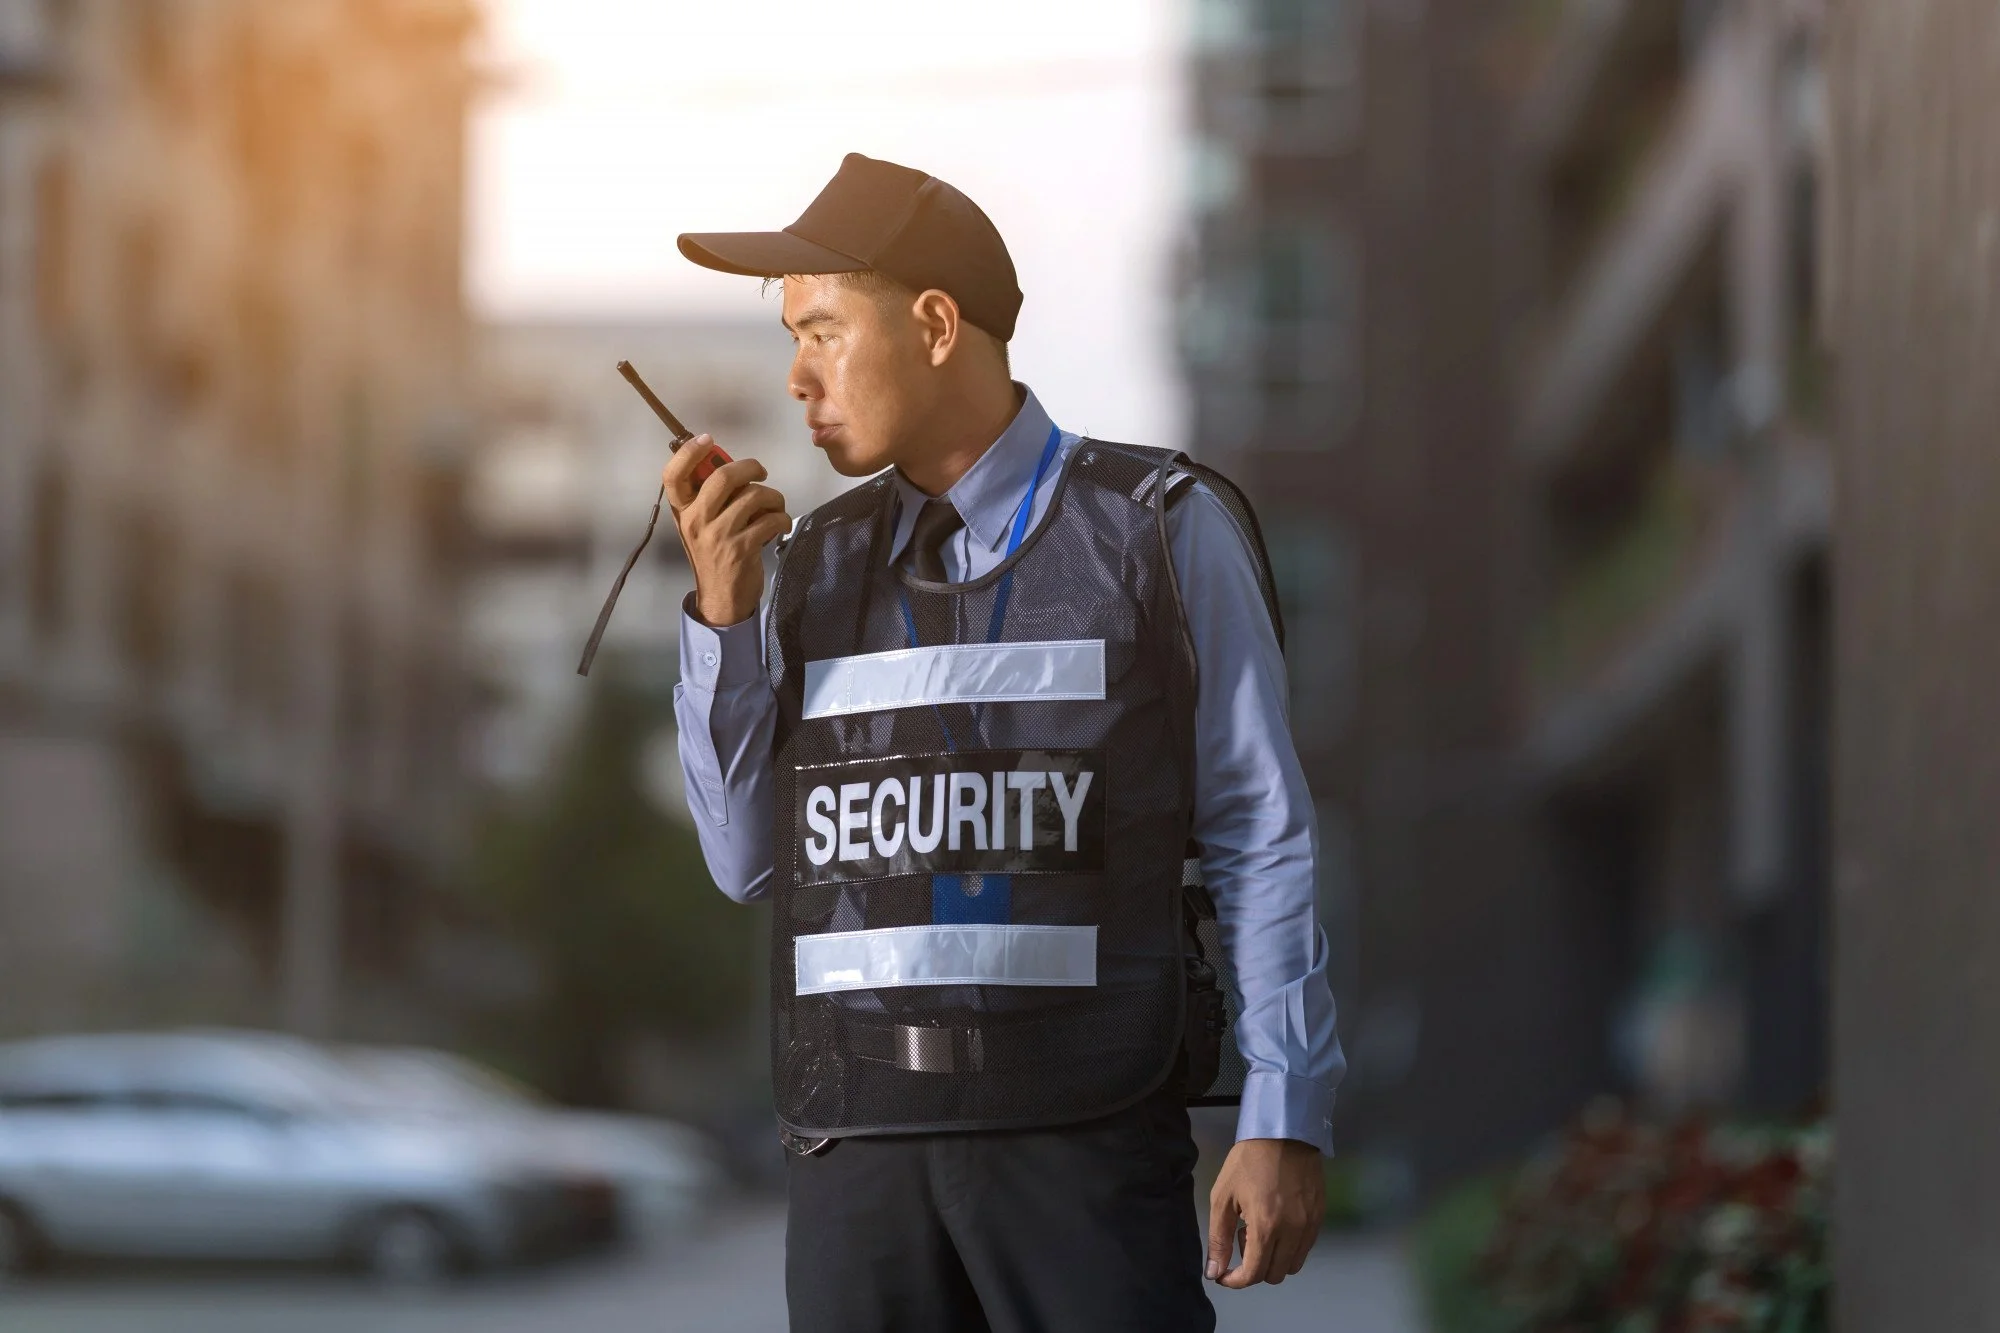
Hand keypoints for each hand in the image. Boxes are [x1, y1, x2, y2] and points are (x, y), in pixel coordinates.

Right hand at [664, 436, 790, 626]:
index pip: (672, 475)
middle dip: (749, 467)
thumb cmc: (713, 554)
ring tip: (775, 506)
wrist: (721, 599)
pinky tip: (779, 524)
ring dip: (773, 496)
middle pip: (722, 477)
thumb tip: (730, 464)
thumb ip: (709, 497)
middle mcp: (695, 521)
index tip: (707, 439)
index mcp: (682, 511)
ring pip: (753, 496)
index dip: (688, 453)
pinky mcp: (741, 550)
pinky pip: (769, 520)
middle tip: (760, 472)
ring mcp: (718, 536)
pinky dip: (781, 518)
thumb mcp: (701, 525)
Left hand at [1206, 1138, 1324, 1287]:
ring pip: (1292, 1265)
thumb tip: (1214, 1271)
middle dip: (1254, 1267)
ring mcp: (1309, 1225)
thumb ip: (1219, 1238)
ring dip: (1274, 1259)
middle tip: (1242, 1238)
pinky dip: (1290, 1247)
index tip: (1225, 1274)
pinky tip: (1278, 1224)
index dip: (1236, 1280)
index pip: (1254, 1274)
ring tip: (1261, 1230)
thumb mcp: (1223, 1196)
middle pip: (1274, 1275)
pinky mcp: (1320, 1217)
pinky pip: (1305, 1248)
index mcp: (1265, 1226)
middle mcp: (1292, 1231)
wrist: (1284, 1132)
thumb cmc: (1249, 1160)